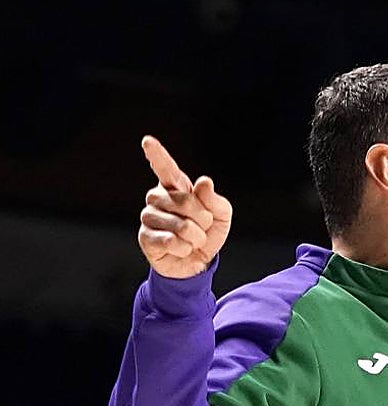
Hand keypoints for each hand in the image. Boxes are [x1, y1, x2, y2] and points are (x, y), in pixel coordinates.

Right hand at [137, 136, 232, 278]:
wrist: (197, 262)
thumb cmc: (207, 232)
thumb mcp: (221, 215)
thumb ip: (215, 199)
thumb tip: (204, 182)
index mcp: (176, 187)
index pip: (166, 168)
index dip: (157, 155)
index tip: (148, 142)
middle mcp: (158, 197)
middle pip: (185, 202)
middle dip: (203, 219)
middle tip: (202, 227)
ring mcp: (149, 216)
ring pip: (180, 225)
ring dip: (195, 237)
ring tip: (192, 240)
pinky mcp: (145, 237)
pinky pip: (171, 241)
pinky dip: (184, 248)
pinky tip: (181, 249)